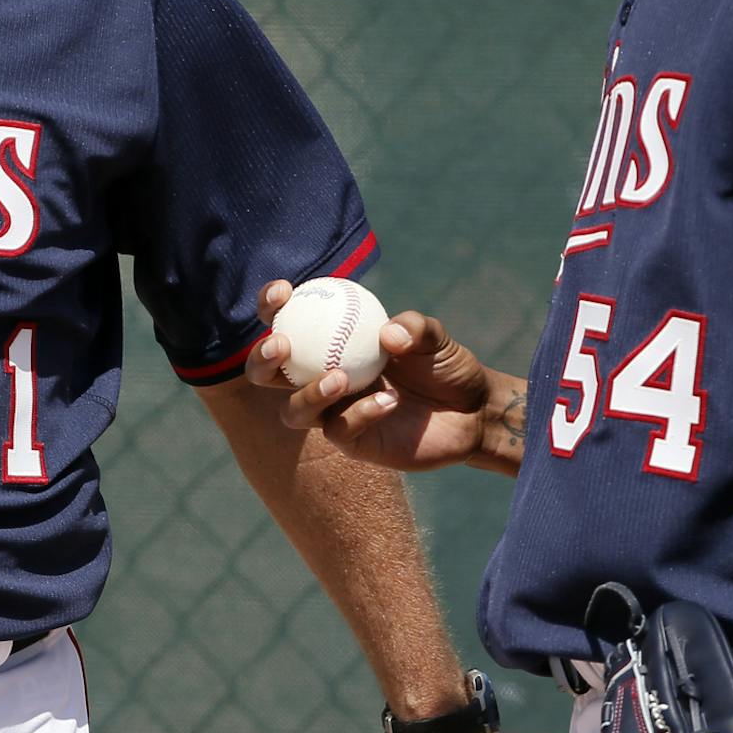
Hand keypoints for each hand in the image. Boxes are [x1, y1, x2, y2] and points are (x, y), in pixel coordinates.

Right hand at [246, 281, 521, 473]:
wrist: (471, 412)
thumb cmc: (445, 365)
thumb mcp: (435, 338)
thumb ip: (415, 329)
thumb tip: (387, 335)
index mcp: (330, 343)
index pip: (287, 321)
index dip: (272, 305)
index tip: (284, 290)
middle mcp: (320, 377)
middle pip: (268, 374)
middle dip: (261, 359)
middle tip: (282, 344)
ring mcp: (332, 412)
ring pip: (294, 410)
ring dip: (309, 393)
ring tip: (340, 378)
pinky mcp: (351, 442)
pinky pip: (339, 429)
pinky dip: (361, 413)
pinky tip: (389, 401)